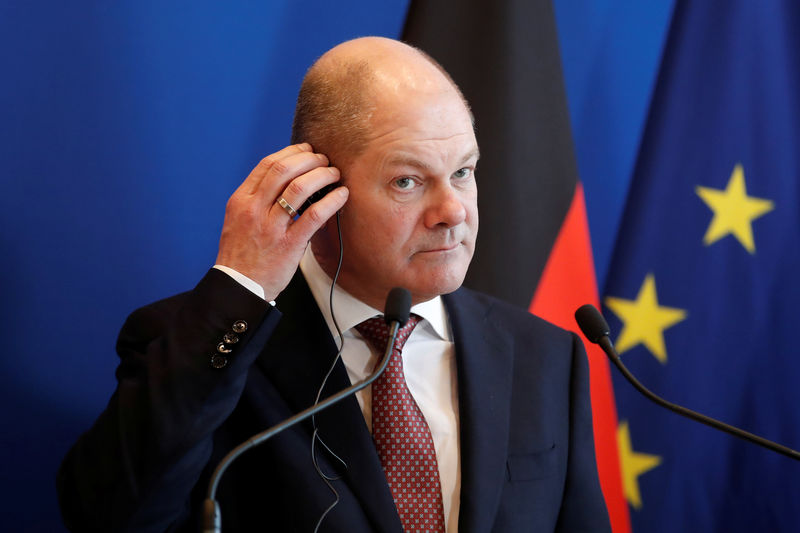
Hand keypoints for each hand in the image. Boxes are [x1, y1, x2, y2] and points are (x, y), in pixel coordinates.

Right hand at [215, 143, 347, 299]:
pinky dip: (331, 201)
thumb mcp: (240, 219)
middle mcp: (253, 209)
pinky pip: (314, 215)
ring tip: (334, 174)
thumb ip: (258, 199)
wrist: (239, 287)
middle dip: (309, 160)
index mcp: (241, 200)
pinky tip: (342, 195)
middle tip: (324, 160)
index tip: (308, 150)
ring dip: (322, 175)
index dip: (292, 152)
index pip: (267, 164)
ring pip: (299, 188)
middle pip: (284, 170)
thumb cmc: (243, 254)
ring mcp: (270, 227)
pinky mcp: (288, 245)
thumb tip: (286, 179)